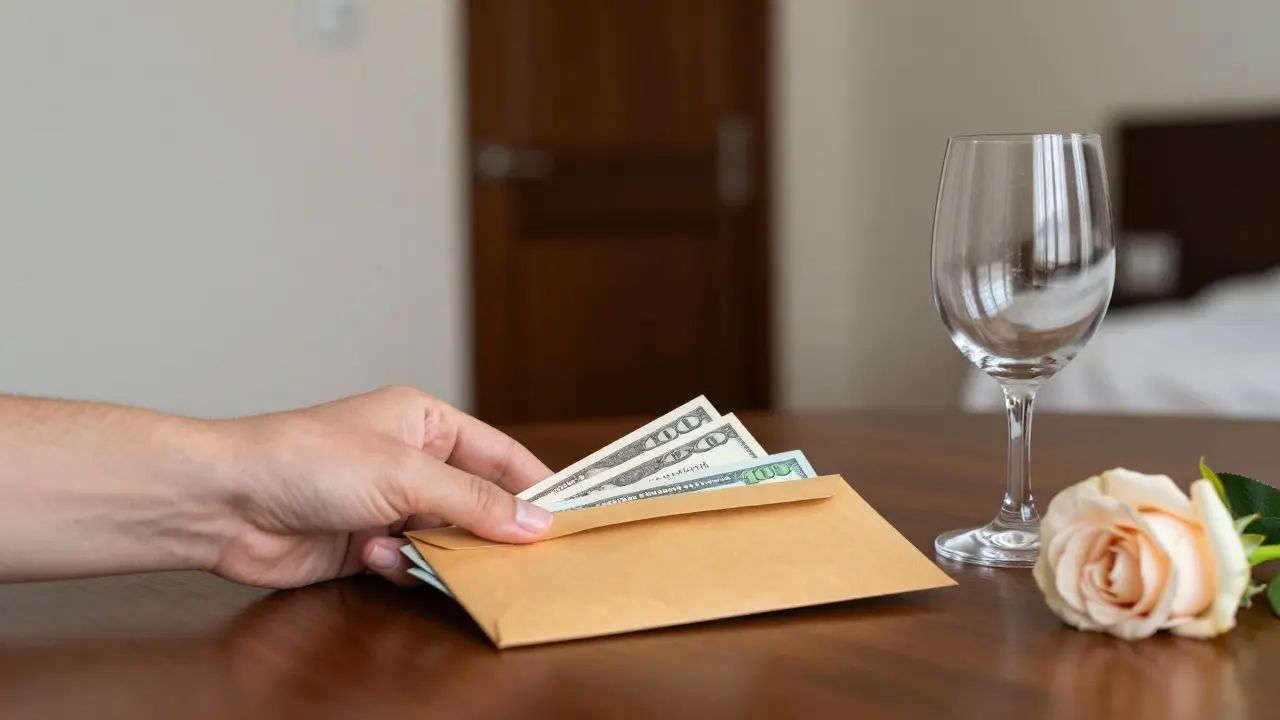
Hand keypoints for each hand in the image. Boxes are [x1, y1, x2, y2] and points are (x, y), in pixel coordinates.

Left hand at [207, 385, 553, 588]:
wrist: (229, 503)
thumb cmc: (309, 460)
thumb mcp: (406, 474)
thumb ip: (476, 502)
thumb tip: (536, 523)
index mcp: (426, 422)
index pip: (502, 454)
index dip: (538, 485)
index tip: (573, 517)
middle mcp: (412, 461)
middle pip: (479, 503)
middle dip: (491, 530)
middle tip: (523, 558)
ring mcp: (390, 505)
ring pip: (448, 539)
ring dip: (439, 551)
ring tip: (418, 548)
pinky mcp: (367, 545)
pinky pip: (412, 564)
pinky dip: (401, 566)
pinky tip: (374, 555)